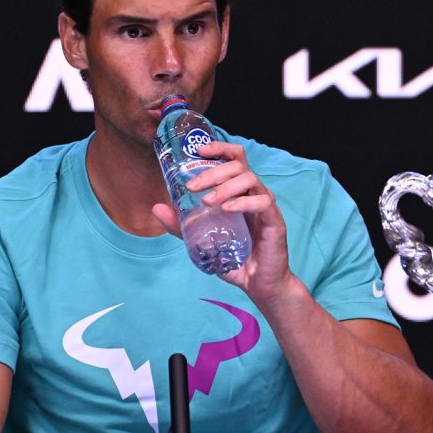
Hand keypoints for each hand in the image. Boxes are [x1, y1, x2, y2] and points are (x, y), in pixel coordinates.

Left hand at [151, 141, 296, 302]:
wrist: (260, 284)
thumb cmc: (236, 258)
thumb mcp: (202, 240)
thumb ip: (182, 225)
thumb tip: (157, 208)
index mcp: (240, 191)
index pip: (234, 158)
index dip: (219, 148)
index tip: (199, 150)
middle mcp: (254, 193)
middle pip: (239, 165)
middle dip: (213, 171)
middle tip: (193, 186)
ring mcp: (265, 205)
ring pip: (250, 179)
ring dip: (225, 186)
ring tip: (207, 201)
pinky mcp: (275, 220)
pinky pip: (262, 202)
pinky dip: (243, 202)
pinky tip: (227, 209)